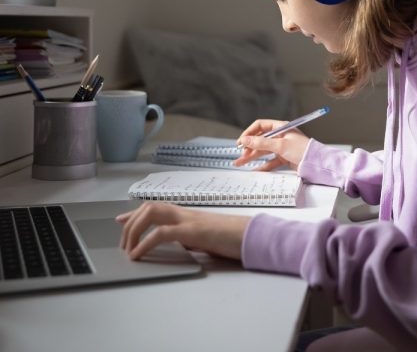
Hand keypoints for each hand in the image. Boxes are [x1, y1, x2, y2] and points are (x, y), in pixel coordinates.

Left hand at [116, 202, 250, 260]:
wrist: (250, 236)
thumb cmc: (231, 239)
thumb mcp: (204, 238)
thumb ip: (189, 238)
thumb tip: (177, 244)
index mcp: (187, 215)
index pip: (156, 207)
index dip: (135, 213)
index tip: (120, 220)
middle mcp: (185, 213)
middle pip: (149, 207)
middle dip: (130, 223)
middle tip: (123, 244)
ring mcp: (188, 219)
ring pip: (152, 213)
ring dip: (135, 230)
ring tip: (128, 249)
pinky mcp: (192, 231)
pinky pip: (161, 233)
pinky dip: (145, 243)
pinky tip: (138, 255)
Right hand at [234, 119, 309, 171]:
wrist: (317, 163)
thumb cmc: (303, 150)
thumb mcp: (280, 145)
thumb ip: (261, 143)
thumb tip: (245, 140)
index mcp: (281, 127)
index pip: (260, 126)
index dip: (249, 133)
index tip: (240, 142)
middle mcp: (281, 136)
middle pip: (260, 140)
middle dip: (249, 147)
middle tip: (239, 155)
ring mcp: (282, 147)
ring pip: (264, 151)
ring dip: (252, 157)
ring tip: (240, 163)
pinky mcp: (285, 157)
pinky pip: (270, 161)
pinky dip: (263, 165)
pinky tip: (255, 170)